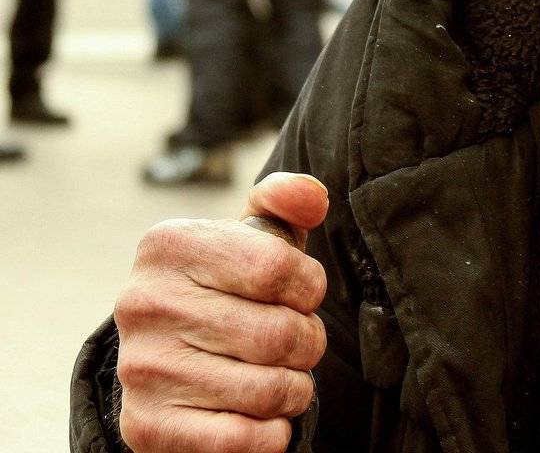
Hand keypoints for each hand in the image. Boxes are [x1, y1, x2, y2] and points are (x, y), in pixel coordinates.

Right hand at [114, 173, 330, 452]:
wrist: (166, 352)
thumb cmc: (229, 284)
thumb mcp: (254, 234)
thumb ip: (287, 201)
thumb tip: (312, 197)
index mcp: (169, 245)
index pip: (278, 267)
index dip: (309, 286)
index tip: (301, 294)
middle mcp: (144, 303)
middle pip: (279, 334)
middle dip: (308, 341)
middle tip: (298, 341)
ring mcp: (141, 368)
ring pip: (267, 389)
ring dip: (294, 389)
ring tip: (283, 375)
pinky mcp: (146, 426)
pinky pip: (240, 441)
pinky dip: (271, 434)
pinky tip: (264, 416)